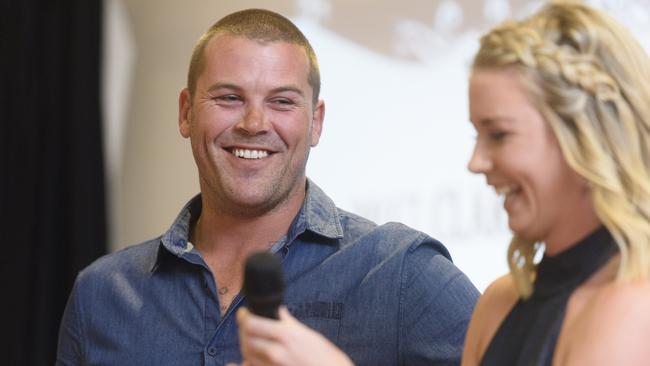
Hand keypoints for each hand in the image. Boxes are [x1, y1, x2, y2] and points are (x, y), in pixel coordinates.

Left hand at [237, 306, 353, 365]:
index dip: (244, 317)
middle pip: (246, 339)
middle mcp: (277, 352)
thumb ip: (288, 323)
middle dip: (244, 330)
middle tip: (247, 325)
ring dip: (246, 344)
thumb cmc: (324, 356)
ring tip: (251, 338)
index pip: (252, 324)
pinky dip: (250, 360)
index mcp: (286, 335)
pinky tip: (253, 356)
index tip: (244, 313)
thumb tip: (277, 311)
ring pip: (247, 354)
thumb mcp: (307, 334)